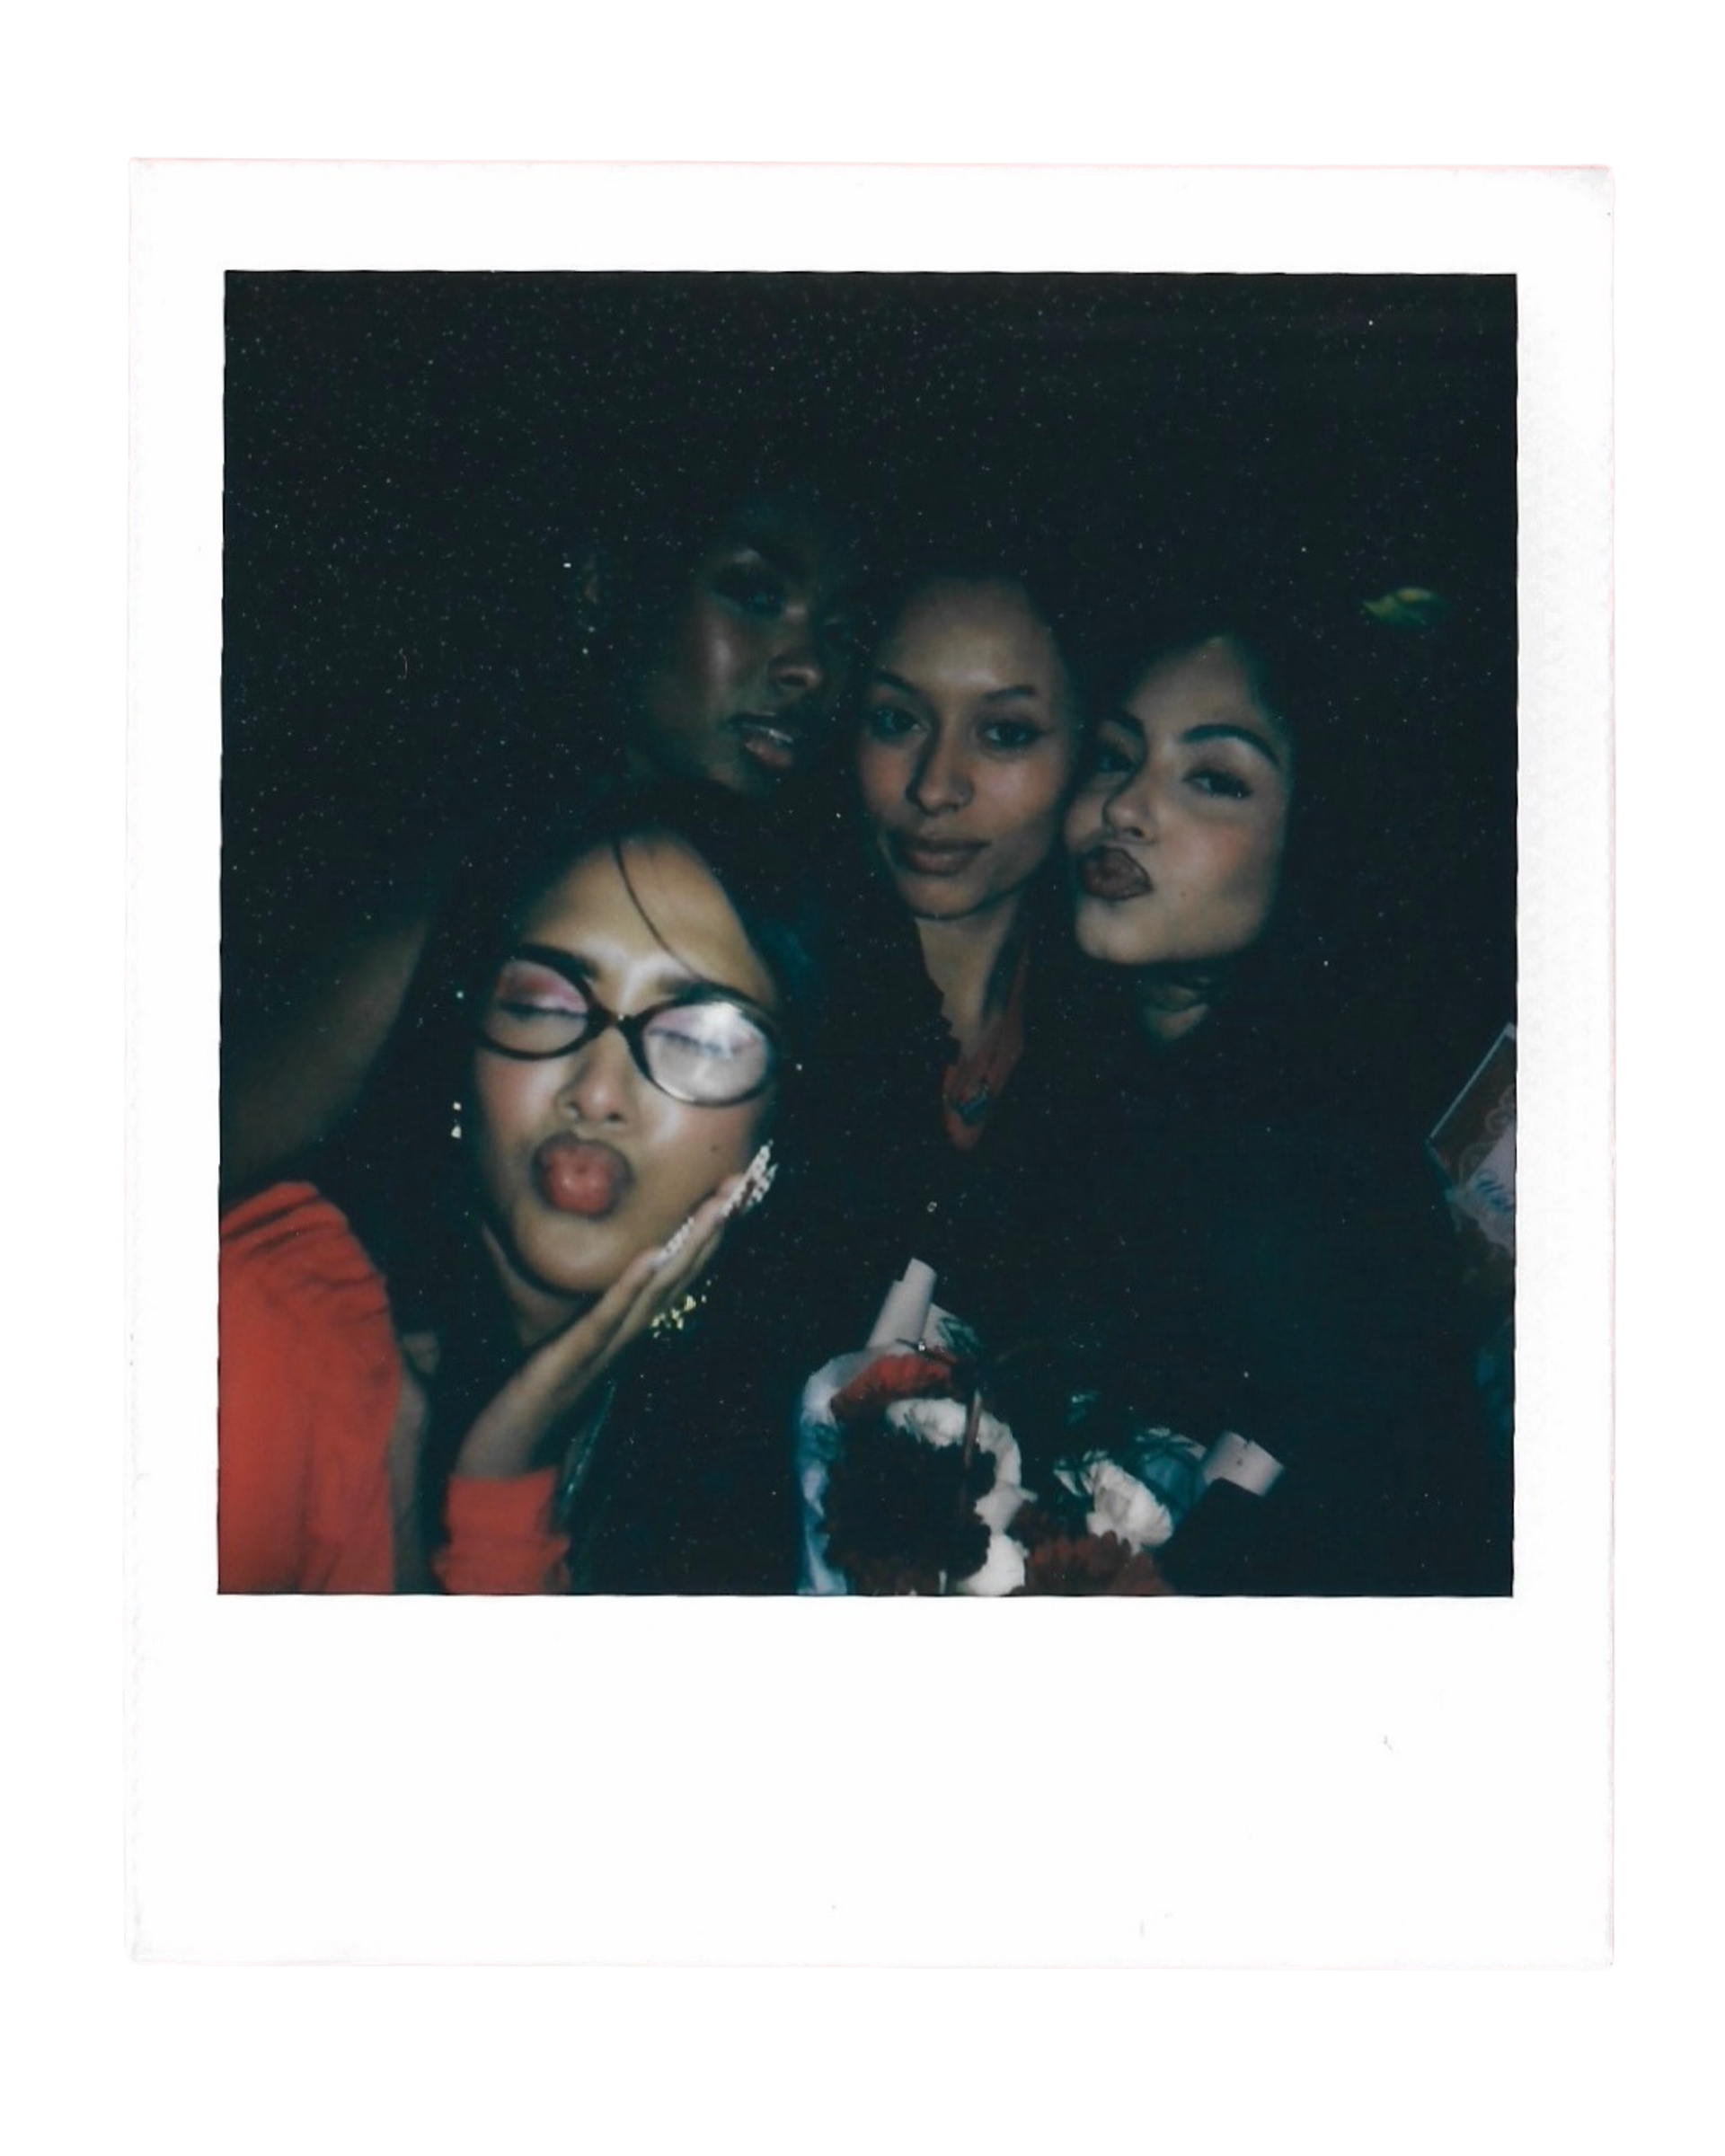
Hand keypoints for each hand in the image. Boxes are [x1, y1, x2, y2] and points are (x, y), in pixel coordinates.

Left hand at [451, 1170, 746, 1481]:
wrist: (506, 1466)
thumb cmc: (531, 1404)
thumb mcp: (568, 1350)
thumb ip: (594, 1321)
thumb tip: (609, 1288)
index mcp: (627, 1331)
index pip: (676, 1273)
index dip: (708, 1233)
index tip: (735, 1191)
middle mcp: (628, 1337)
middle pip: (681, 1273)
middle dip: (715, 1226)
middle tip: (747, 1180)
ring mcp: (606, 1349)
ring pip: (658, 1290)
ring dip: (691, 1245)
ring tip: (720, 1204)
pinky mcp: (573, 1360)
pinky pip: (609, 1317)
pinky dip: (633, 1285)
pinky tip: (655, 1254)